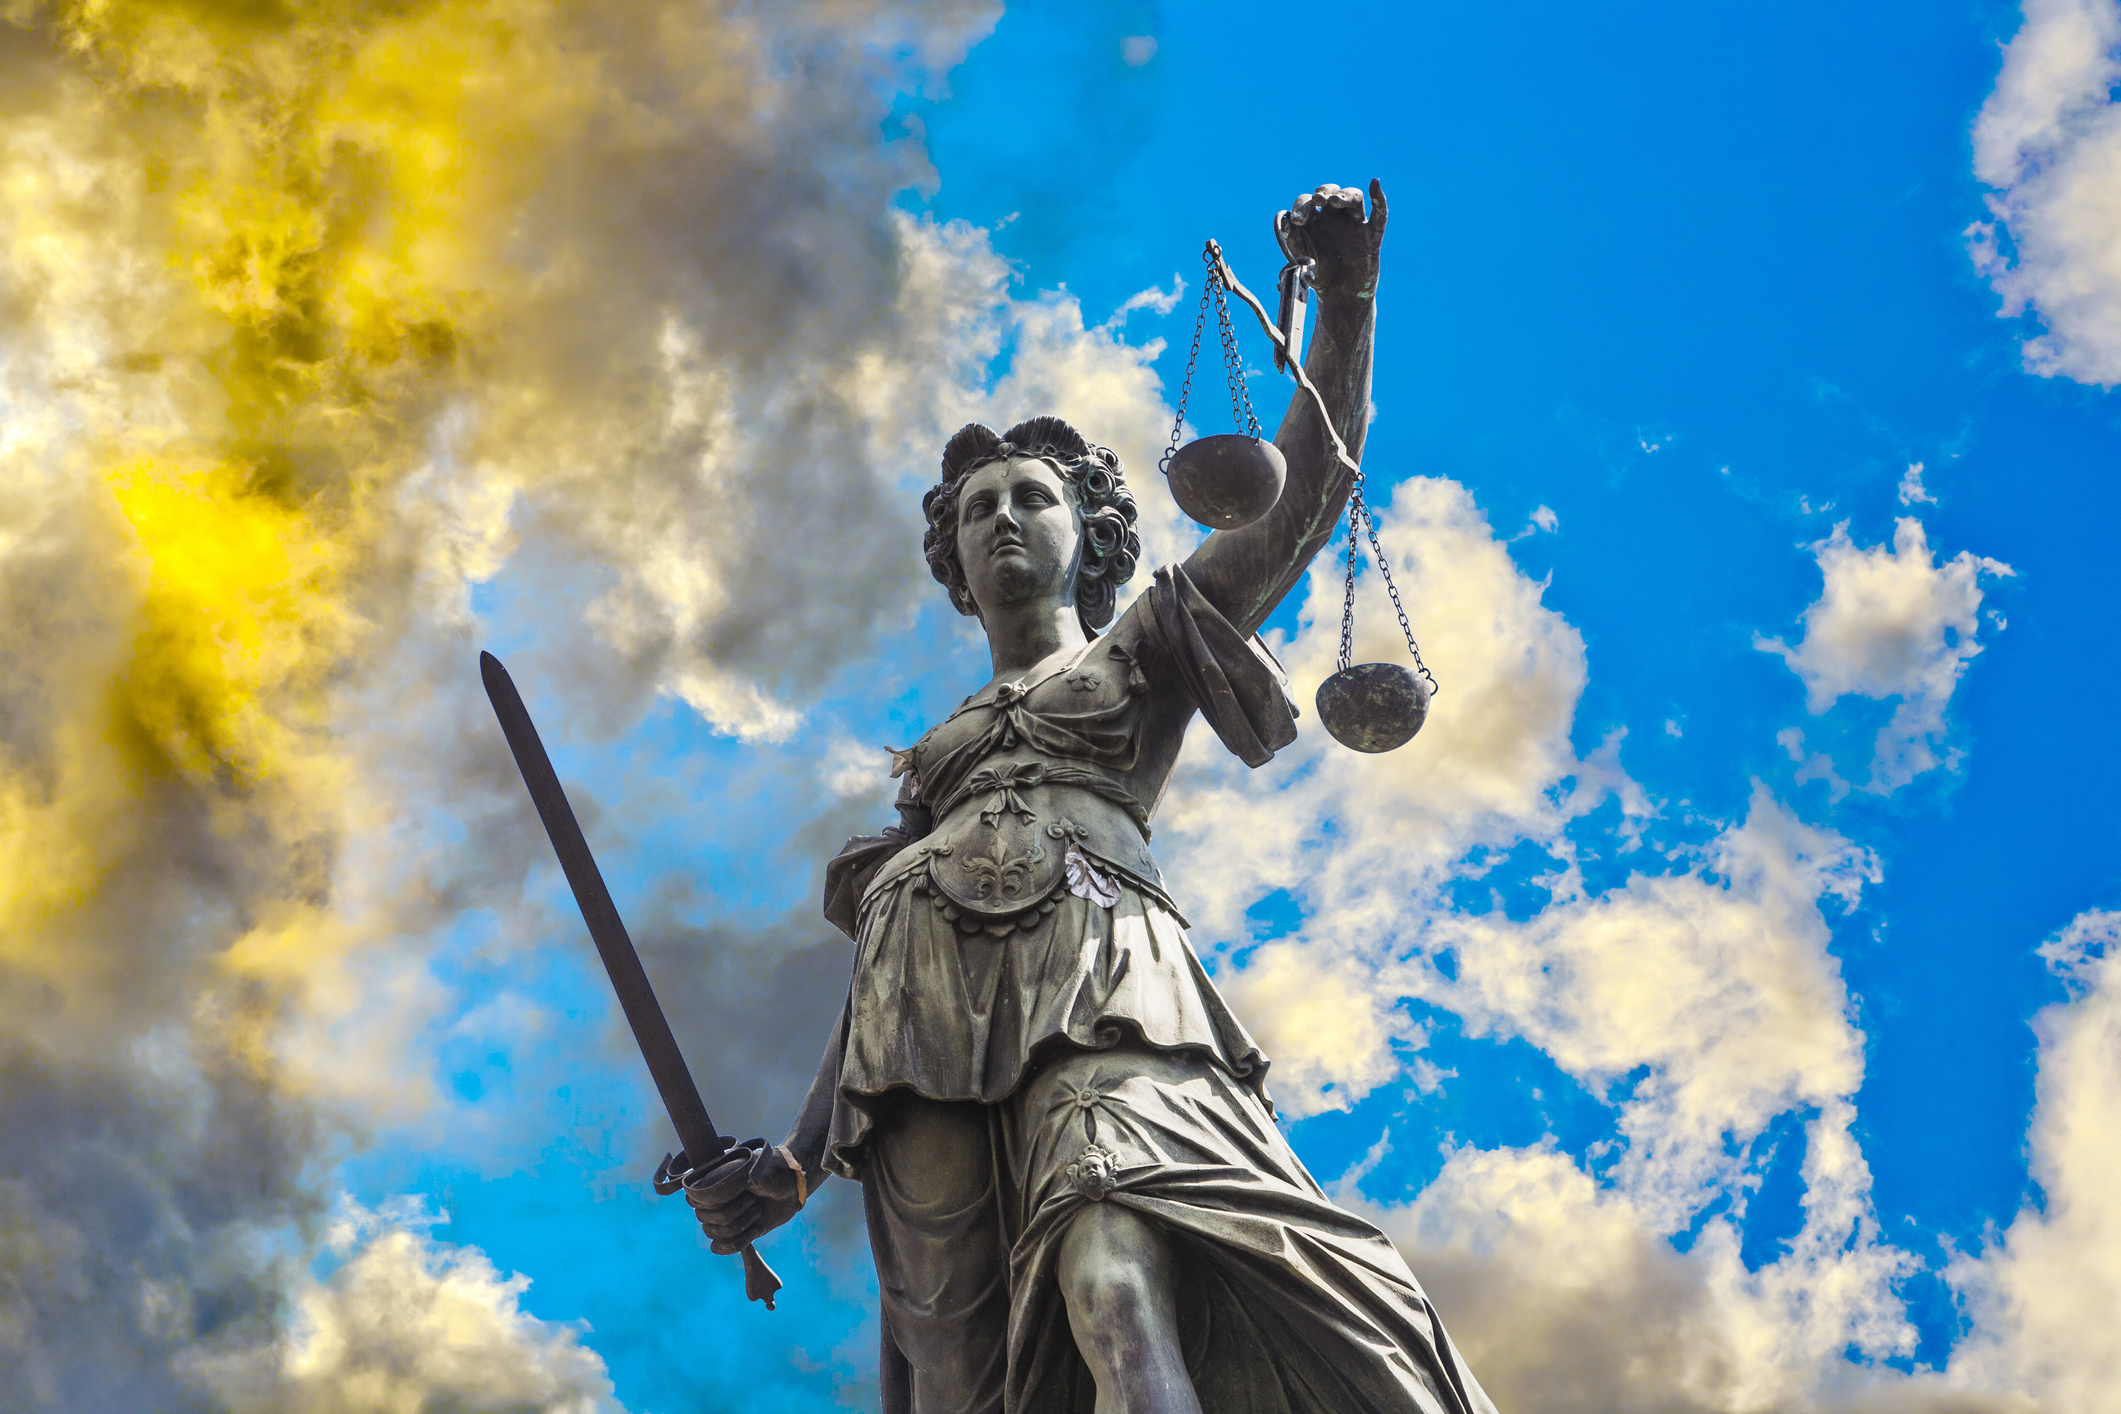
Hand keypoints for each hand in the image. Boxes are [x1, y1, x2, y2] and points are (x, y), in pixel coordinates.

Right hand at [667, 1139, 808, 1254]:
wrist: (794, 1185)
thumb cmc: (773, 1171)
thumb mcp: (749, 1170)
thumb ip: (721, 1183)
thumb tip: (691, 1198)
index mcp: (712, 1180)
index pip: (694, 1200)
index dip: (714, 1201)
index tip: (738, 1191)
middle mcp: (714, 1199)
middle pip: (704, 1218)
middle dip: (731, 1214)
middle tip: (753, 1200)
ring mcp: (725, 1215)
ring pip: (712, 1234)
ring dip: (738, 1227)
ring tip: (757, 1212)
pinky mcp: (737, 1231)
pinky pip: (720, 1247)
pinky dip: (736, 1244)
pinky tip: (754, 1231)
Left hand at [1283, 179, 1386, 301]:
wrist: (1340, 298)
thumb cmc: (1319, 276)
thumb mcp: (1301, 261)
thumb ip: (1292, 242)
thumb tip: (1283, 219)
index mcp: (1314, 221)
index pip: (1307, 203)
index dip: (1302, 206)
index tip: (1297, 220)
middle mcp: (1333, 217)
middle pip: (1329, 192)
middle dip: (1322, 193)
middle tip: (1317, 201)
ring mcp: (1353, 224)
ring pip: (1353, 197)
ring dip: (1344, 195)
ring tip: (1335, 201)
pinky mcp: (1371, 236)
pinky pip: (1379, 214)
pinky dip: (1379, 199)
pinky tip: (1375, 184)